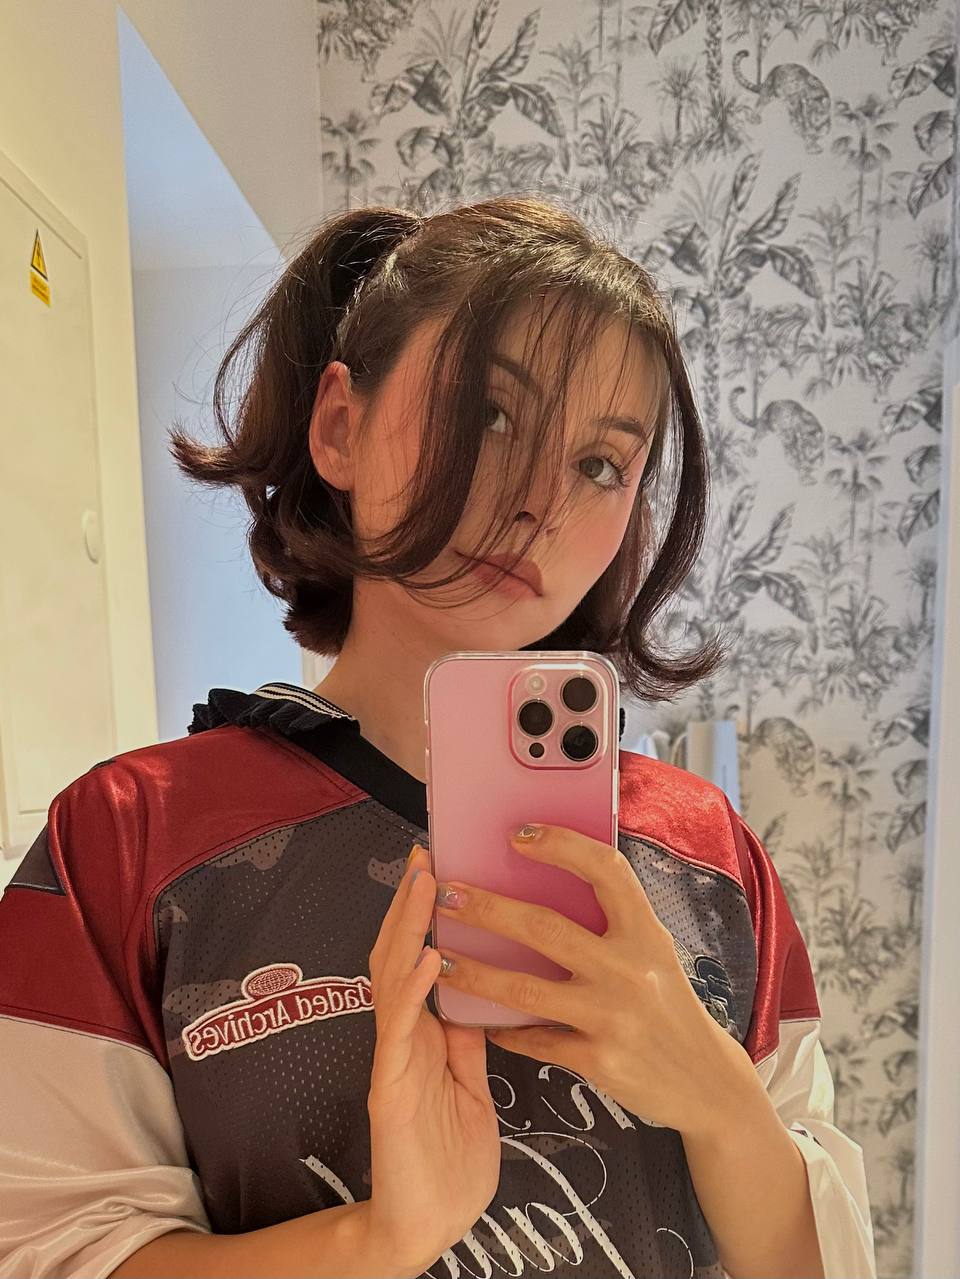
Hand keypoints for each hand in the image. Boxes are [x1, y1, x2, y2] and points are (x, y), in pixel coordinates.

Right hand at [365, 845, 501, 1272]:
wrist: (431, 1225)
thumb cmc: (452, 1159)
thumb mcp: (470, 1083)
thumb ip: (468, 1038)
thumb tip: (480, 989)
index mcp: (425, 1034)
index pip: (419, 958)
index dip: (426, 914)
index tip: (441, 866)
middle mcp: (404, 1037)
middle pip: (399, 955)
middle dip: (411, 905)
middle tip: (425, 854)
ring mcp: (394, 1060)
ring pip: (391, 980)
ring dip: (407, 928)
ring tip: (424, 883)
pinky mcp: (390, 1091)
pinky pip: (399, 1032)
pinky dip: (412, 990)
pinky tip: (424, 957)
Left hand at [432, 822, 754, 1139]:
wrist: (705, 1080)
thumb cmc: (669, 1003)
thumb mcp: (653, 952)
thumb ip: (611, 923)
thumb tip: (544, 881)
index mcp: (646, 932)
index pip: (606, 871)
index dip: (562, 845)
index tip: (518, 834)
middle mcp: (630, 969)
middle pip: (544, 928)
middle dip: (487, 908)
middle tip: (446, 894)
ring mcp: (613, 1017)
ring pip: (524, 989)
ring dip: (474, 972)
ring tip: (439, 958)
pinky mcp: (599, 1061)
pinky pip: (535, 1040)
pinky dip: (503, 1031)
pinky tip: (479, 1021)